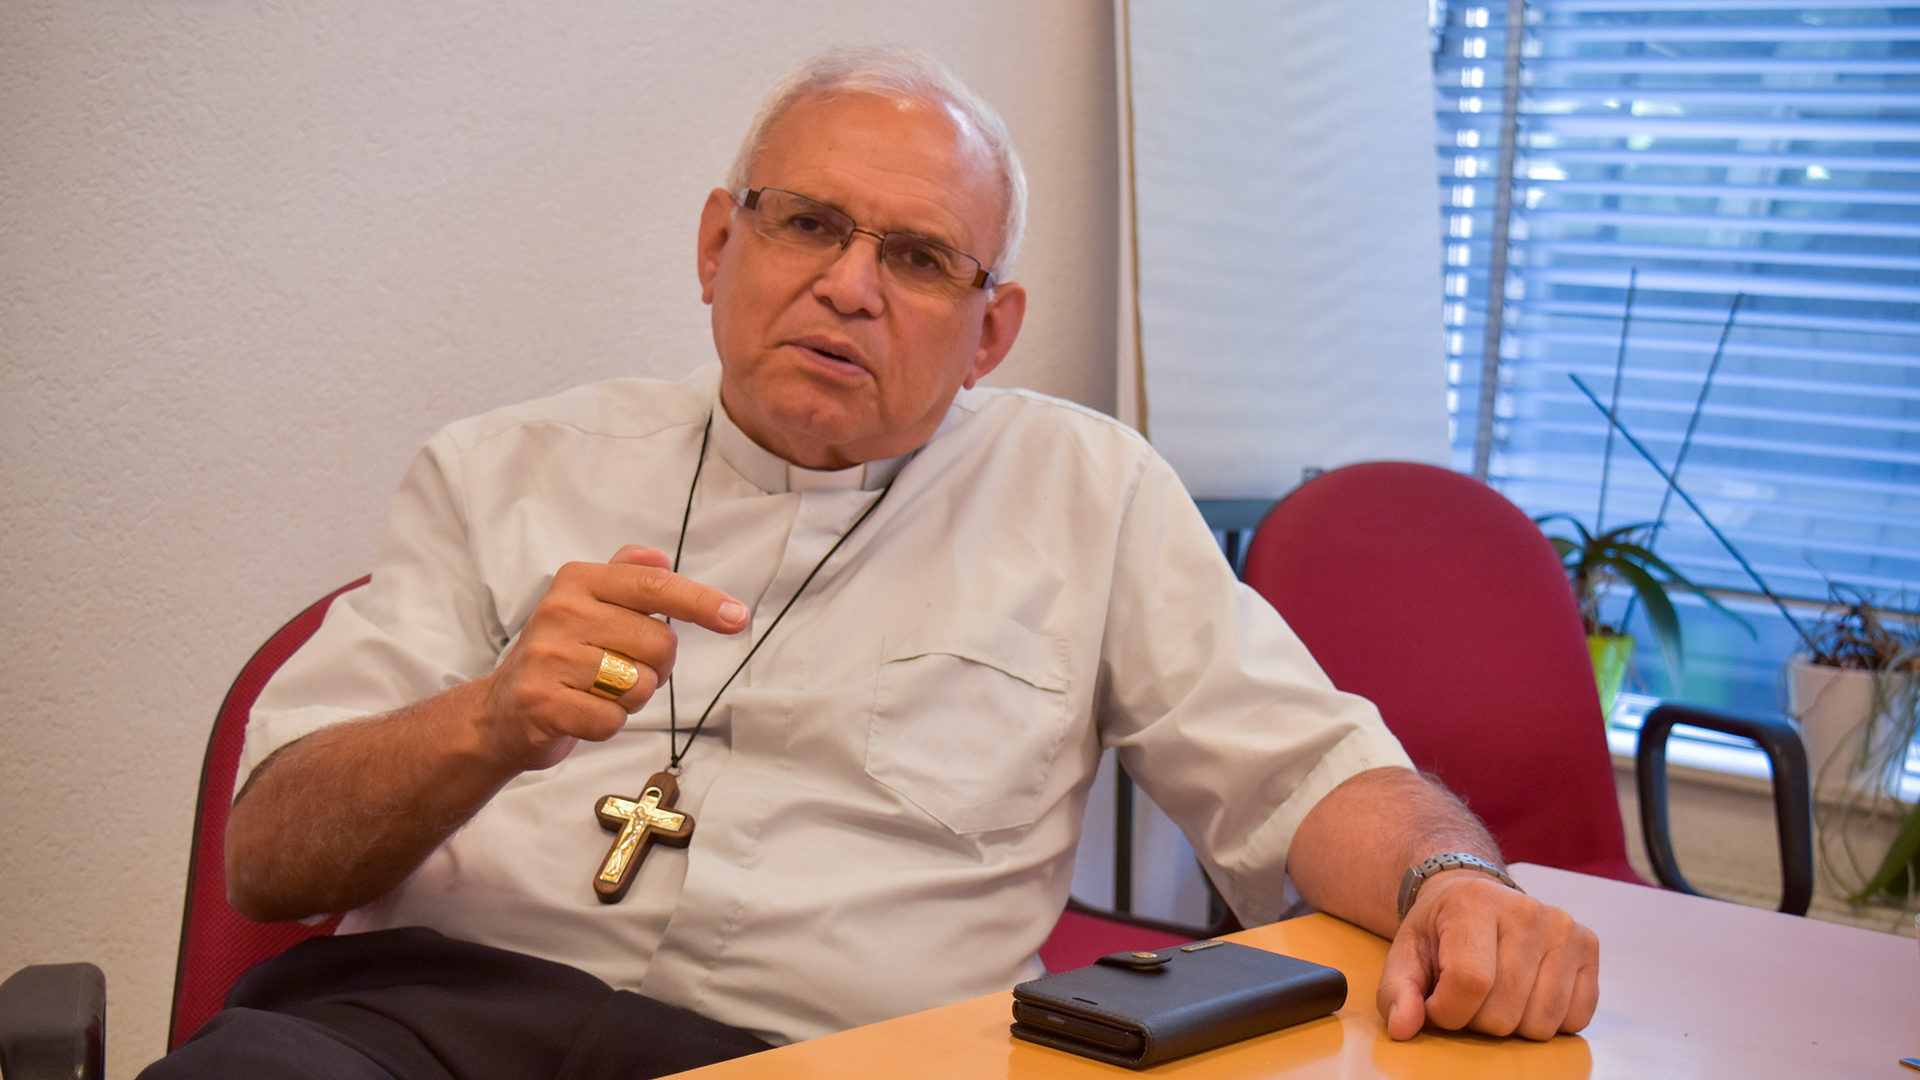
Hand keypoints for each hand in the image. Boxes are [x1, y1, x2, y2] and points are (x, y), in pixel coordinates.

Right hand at [478, 544, 748, 769]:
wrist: (497, 713)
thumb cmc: (560, 657)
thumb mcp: (586, 606)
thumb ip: (625, 577)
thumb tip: (658, 556)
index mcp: (578, 581)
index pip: (654, 587)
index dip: (702, 602)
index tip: (738, 617)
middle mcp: (560, 611)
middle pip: (659, 644)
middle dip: (654, 668)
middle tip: (619, 670)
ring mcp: (548, 657)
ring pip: (640, 685)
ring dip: (630, 698)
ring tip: (595, 691)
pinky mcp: (542, 702)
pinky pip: (612, 719)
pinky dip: (606, 724)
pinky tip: (580, 713)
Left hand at [1376, 871, 1598, 1040]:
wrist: (1475, 897)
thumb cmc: (1440, 930)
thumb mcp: (1406, 954)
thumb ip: (1397, 991)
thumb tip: (1402, 1027)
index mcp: (1475, 902)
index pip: (1469, 982)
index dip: (1447, 1011)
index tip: (1436, 1006)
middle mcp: (1527, 910)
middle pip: (1505, 1011)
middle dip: (1476, 1020)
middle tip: (1467, 996)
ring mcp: (1564, 927)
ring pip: (1541, 1022)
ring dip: (1512, 1024)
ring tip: (1496, 994)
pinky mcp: (1588, 946)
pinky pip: (1576, 1018)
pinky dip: (1548, 1021)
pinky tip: (1528, 994)